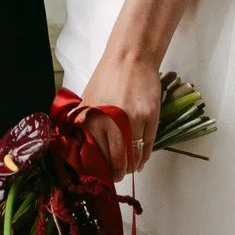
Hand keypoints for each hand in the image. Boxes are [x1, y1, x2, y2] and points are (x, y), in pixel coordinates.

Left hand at [78, 44, 164, 173]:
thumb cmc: (108, 78)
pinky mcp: (148, 117)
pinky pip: (147, 147)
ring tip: (128, 168)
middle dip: (115, 174)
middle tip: (115, 176)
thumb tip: (86, 154)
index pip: (94, 158)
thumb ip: (85, 127)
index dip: (98, 171)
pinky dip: (143, 158)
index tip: (100, 176)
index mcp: (89, 120)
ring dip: (130, 168)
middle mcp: (109, 122)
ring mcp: (131, 121)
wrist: (130, 58)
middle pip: (114, 162)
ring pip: (132, 157)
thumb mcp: (87, 103)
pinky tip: (139, 160)